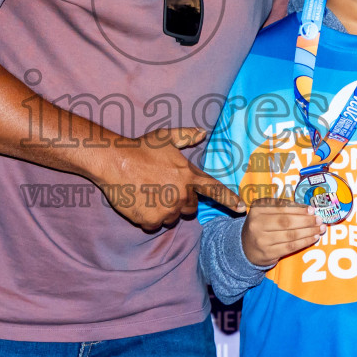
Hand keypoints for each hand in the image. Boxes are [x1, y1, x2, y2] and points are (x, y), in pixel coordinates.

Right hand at [88, 128, 244, 232]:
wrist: (115, 162)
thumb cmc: (140, 148)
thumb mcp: (165, 137)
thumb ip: (186, 136)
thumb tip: (202, 132)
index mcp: (188, 175)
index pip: (214, 189)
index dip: (229, 199)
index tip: (241, 208)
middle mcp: (181, 194)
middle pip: (190, 208)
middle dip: (180, 201)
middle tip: (162, 188)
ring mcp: (167, 209)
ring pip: (171, 217)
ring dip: (164, 210)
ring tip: (148, 192)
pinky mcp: (151, 220)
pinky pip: (154, 224)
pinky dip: (148, 217)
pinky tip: (139, 201)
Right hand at [241, 198, 322, 266]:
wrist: (245, 248)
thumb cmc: (261, 226)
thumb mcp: (265, 213)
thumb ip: (283, 208)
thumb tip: (308, 209)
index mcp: (257, 209)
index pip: (281, 208)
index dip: (298, 209)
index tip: (312, 210)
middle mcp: (257, 224)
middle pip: (287, 222)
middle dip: (306, 221)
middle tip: (319, 220)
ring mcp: (262, 240)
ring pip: (290, 235)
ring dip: (308, 232)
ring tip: (319, 228)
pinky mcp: (268, 253)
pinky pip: (290, 247)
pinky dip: (304, 242)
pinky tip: (313, 238)